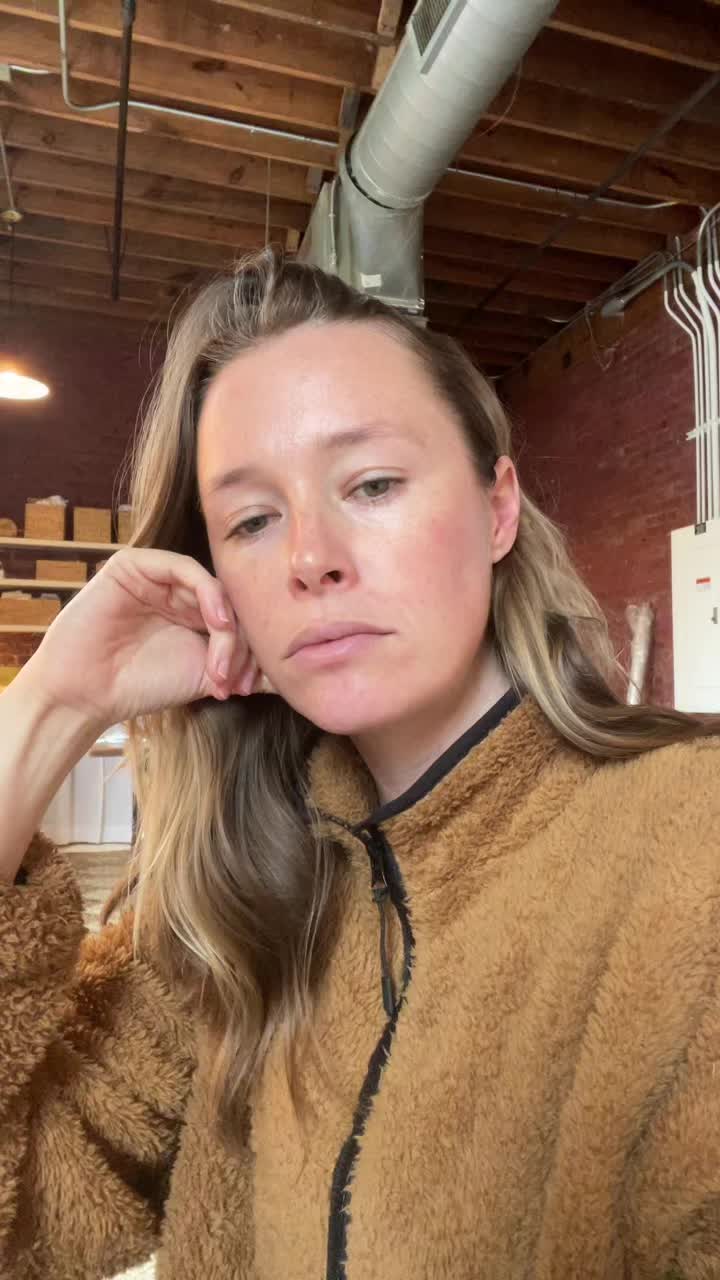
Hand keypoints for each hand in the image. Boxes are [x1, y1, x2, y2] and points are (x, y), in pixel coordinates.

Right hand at [25, 547, 273, 729]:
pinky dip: (209, 594)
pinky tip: (217, 623)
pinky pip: (184, 567)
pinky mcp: (135, 565)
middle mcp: (179, 591)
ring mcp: (157, 576)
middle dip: (243, 644)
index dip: (251, 650)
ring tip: (222, 666)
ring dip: (227, 628)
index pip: (238, 618)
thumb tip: (288, 677)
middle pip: (232, 603)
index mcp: (194, 613)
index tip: (250, 687)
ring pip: (214, 588)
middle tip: (240, 680)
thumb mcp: (205, 677)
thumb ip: (243, 668)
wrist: (87, 695)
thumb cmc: (139, 686)